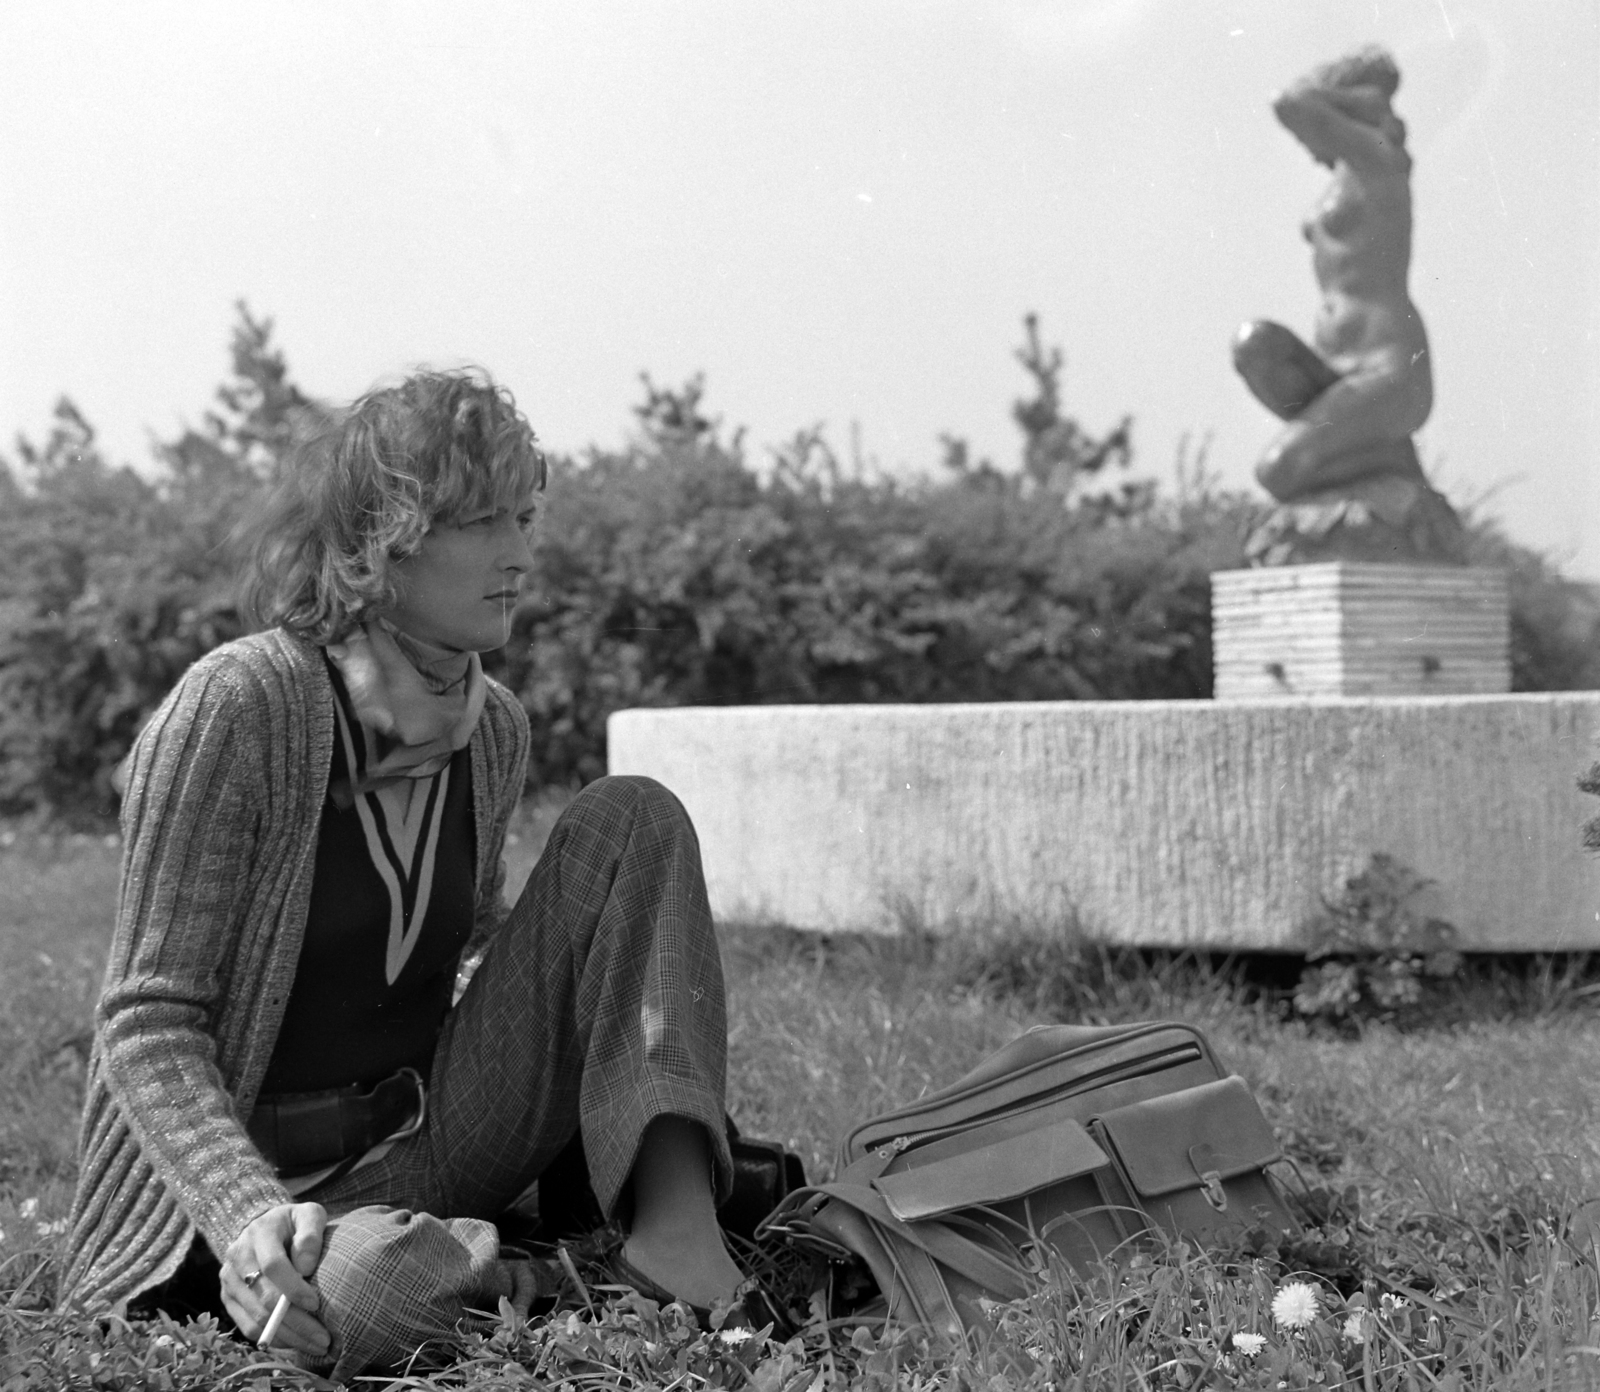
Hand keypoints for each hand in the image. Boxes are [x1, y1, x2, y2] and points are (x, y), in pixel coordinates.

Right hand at [220, 1202, 330, 1358]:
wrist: (262, 1226)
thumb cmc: (293, 1223)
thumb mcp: (308, 1215)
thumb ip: (311, 1234)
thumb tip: (306, 1267)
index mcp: (259, 1232)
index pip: (272, 1265)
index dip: (293, 1288)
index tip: (316, 1303)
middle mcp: (238, 1257)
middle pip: (263, 1298)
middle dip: (296, 1322)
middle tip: (323, 1338)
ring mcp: (229, 1281)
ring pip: (255, 1318)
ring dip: (287, 1336)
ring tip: (315, 1344)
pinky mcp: (228, 1299)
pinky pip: (247, 1327)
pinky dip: (272, 1338)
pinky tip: (295, 1341)